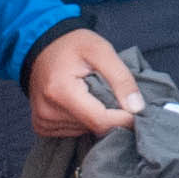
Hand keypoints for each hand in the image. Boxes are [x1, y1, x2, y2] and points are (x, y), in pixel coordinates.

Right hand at [27, 26, 142, 139]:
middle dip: (109, 115)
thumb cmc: (73, 45)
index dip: (123, 119)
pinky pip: (73, 132)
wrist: (42, 46)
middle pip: (93, 127)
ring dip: (95, 117)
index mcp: (60, 91)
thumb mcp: (101, 51)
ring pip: (84, 131)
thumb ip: (121, 78)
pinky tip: (81, 103)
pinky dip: (83, 120)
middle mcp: (47, 111)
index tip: (136, 110)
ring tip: (92, 95)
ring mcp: (42, 121)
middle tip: (112, 94)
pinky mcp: (41, 126)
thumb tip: (137, 108)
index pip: (100, 121)